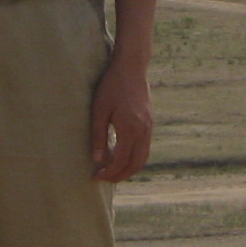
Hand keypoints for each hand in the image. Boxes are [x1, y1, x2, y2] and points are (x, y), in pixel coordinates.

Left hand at [90, 59, 153, 183]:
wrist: (132, 67)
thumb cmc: (111, 86)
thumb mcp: (99, 110)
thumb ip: (98, 136)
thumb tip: (97, 160)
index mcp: (130, 129)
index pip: (120, 160)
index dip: (108, 172)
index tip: (96, 176)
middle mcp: (143, 131)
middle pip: (135, 164)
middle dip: (121, 176)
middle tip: (105, 179)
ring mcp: (149, 127)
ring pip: (143, 158)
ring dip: (130, 169)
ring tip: (114, 172)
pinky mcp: (149, 123)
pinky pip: (145, 148)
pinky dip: (135, 158)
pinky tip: (123, 157)